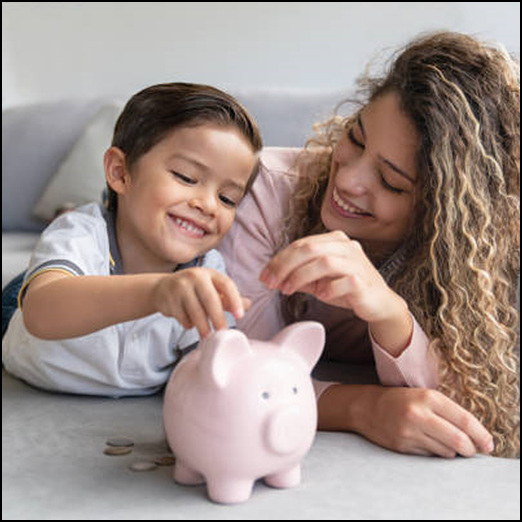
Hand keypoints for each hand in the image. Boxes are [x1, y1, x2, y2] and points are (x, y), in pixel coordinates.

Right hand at [152, 268, 249, 338]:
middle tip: (223, 332)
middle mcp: (195, 276)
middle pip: (210, 299)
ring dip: (203, 327)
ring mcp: (180, 287)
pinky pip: (183, 317)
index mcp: (209, 273)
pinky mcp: (169, 299)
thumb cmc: (193, 289)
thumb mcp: (211, 289)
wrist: (161, 288)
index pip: (226, 284)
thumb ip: (228, 298)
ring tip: (207, 337)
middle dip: (218, 318)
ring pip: (196, 311)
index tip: (240, 315)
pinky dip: (189, 324)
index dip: (235, 300)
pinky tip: (189, 322)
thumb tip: (248, 304)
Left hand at [259, 231, 401, 322]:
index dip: (279, 260)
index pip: (301, 244)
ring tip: (288, 290)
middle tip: (272, 283)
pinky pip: (342, 281)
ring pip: (323, 262)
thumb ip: (299, 276)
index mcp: (334, 240)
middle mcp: (346, 246)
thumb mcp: (319, 280)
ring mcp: (357, 262)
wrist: (378, 303)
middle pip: (309, 248)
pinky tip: (320, 295)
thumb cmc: (347, 289)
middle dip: (285, 266)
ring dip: (300, 277)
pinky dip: (328, 288)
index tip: (264, 276)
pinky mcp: (364, 280)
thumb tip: (272, 277)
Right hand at [356, 386, 493, 457]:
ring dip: (452, 451)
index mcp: (428, 397)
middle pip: (459, 441)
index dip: (481, 435)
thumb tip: (476, 435)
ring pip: (446, 452)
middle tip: (472, 450)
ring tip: (443, 442)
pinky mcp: (402, 446)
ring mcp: (410, 431)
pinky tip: (426, 442)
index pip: (465, 421)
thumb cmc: (400, 400)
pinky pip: (430, 456)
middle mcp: (419, 414)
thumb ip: (448, 412)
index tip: (488, 444)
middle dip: (470, 449)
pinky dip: (434, 453)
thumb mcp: (424, 396)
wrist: (366, 406)